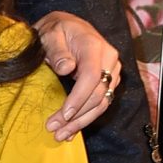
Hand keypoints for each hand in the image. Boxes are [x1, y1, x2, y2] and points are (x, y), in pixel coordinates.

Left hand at [35, 11, 120, 140]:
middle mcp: (109, 59)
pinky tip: (71, 131)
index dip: (79, 98)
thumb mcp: (50, 34)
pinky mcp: (109, 81)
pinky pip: (100, 103)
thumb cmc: (56, 30)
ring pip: (102, 103)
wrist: (66, 27)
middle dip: (76, 115)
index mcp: (94, 47)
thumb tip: (66, 68)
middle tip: (53, 129)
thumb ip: (57, 50)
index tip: (63, 115)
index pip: (92, 76)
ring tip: (60, 135)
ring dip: (81, 122)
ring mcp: (111, 71)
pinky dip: (86, 118)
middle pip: (98, 94)